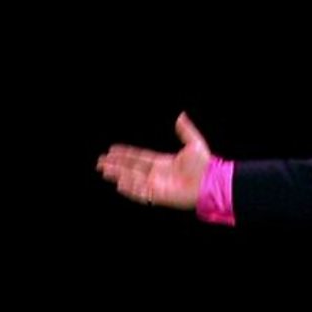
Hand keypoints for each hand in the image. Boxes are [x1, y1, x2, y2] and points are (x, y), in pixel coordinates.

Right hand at [96, 112, 210, 209]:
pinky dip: (129, 188)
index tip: (111, 150)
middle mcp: (157, 174)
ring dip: (117, 174)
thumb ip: (185, 130)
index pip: (138, 157)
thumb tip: (180, 115)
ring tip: (104, 170)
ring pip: (131, 179)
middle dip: (115, 165)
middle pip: (130, 168)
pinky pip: (140, 192)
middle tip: (100, 162)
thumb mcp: (194, 143)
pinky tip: (119, 183)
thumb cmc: (205, 165)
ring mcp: (156, 185)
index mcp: (163, 162)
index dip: (125, 154)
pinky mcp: (158, 195)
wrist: (211, 182)